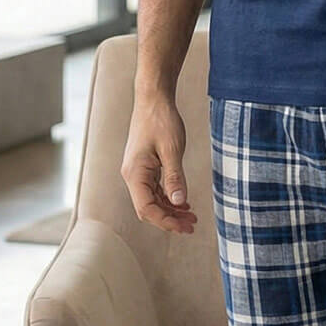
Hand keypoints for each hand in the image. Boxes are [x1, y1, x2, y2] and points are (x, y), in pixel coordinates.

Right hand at [120, 86, 197, 233]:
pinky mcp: (144, 166)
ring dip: (170, 210)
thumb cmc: (161, 120)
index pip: (146, 209)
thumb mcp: (172, 150)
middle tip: (192, 225)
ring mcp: (138, 171)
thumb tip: (180, 202)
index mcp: (135, 173)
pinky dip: (168, 198)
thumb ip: (175, 178)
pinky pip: (154, 189)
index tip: (185, 226)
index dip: (165, 221)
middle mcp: (133, 175)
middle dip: (169, 219)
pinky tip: (183, 202)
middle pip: (148, 208)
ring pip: (152, 200)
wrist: (153, 99)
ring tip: (191, 216)